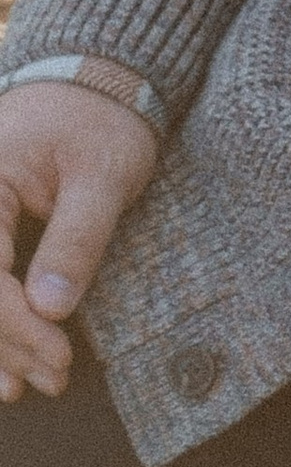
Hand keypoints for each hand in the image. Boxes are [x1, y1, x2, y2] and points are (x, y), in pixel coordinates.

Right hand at [0, 84, 159, 403]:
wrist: (95, 81)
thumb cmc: (104, 120)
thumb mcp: (105, 173)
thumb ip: (78, 238)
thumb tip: (51, 308)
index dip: (16, 326)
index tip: (59, 357)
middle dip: (3, 345)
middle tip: (52, 379)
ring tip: (26, 384)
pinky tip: (5, 365)